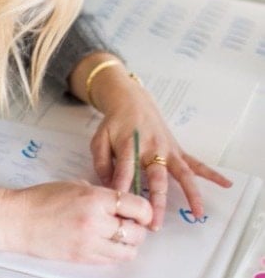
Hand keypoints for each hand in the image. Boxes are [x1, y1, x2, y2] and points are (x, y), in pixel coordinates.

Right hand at [1, 181, 151, 263]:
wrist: (17, 219)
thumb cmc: (40, 199)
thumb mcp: (73, 186)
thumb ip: (99, 193)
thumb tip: (119, 202)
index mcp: (95, 198)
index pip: (138, 207)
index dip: (144, 211)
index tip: (142, 212)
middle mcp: (96, 222)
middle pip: (137, 232)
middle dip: (136, 228)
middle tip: (128, 223)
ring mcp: (90, 243)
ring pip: (128, 251)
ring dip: (127, 244)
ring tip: (116, 236)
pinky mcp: (82, 258)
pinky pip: (111, 260)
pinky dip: (113, 253)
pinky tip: (103, 243)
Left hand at [89, 67, 231, 230]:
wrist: (131, 102)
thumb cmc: (114, 124)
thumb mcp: (99, 139)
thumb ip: (101, 162)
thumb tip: (109, 186)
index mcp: (129, 145)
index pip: (125, 170)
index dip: (122, 187)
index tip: (122, 206)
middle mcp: (152, 149)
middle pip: (156, 178)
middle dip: (156, 201)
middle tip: (154, 223)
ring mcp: (168, 150)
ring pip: (182, 174)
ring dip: (191, 194)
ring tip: (198, 213)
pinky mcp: (177, 150)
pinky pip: (196, 163)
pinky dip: (212, 174)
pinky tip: (226, 183)